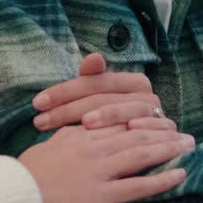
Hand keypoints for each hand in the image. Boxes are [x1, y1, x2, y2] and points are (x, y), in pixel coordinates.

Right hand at [17, 125, 192, 202]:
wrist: (14, 199)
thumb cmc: (26, 176)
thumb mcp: (47, 146)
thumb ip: (68, 136)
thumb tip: (80, 130)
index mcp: (79, 133)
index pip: (117, 119)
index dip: (142, 120)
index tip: (160, 120)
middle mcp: (91, 146)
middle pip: (136, 133)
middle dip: (163, 132)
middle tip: (184, 132)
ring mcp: (98, 169)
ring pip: (142, 153)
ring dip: (169, 149)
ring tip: (188, 146)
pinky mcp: (100, 194)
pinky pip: (138, 185)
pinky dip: (162, 180)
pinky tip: (180, 174)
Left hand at [31, 54, 174, 131]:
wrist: (148, 146)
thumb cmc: (112, 123)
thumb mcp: (97, 101)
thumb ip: (90, 79)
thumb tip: (93, 56)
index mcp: (129, 81)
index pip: (92, 82)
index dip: (64, 90)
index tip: (37, 102)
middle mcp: (145, 93)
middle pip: (103, 97)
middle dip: (70, 109)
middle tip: (42, 120)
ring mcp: (155, 112)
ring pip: (126, 110)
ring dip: (107, 115)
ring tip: (85, 123)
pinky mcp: (165, 131)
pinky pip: (150, 127)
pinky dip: (140, 127)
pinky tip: (126, 129)